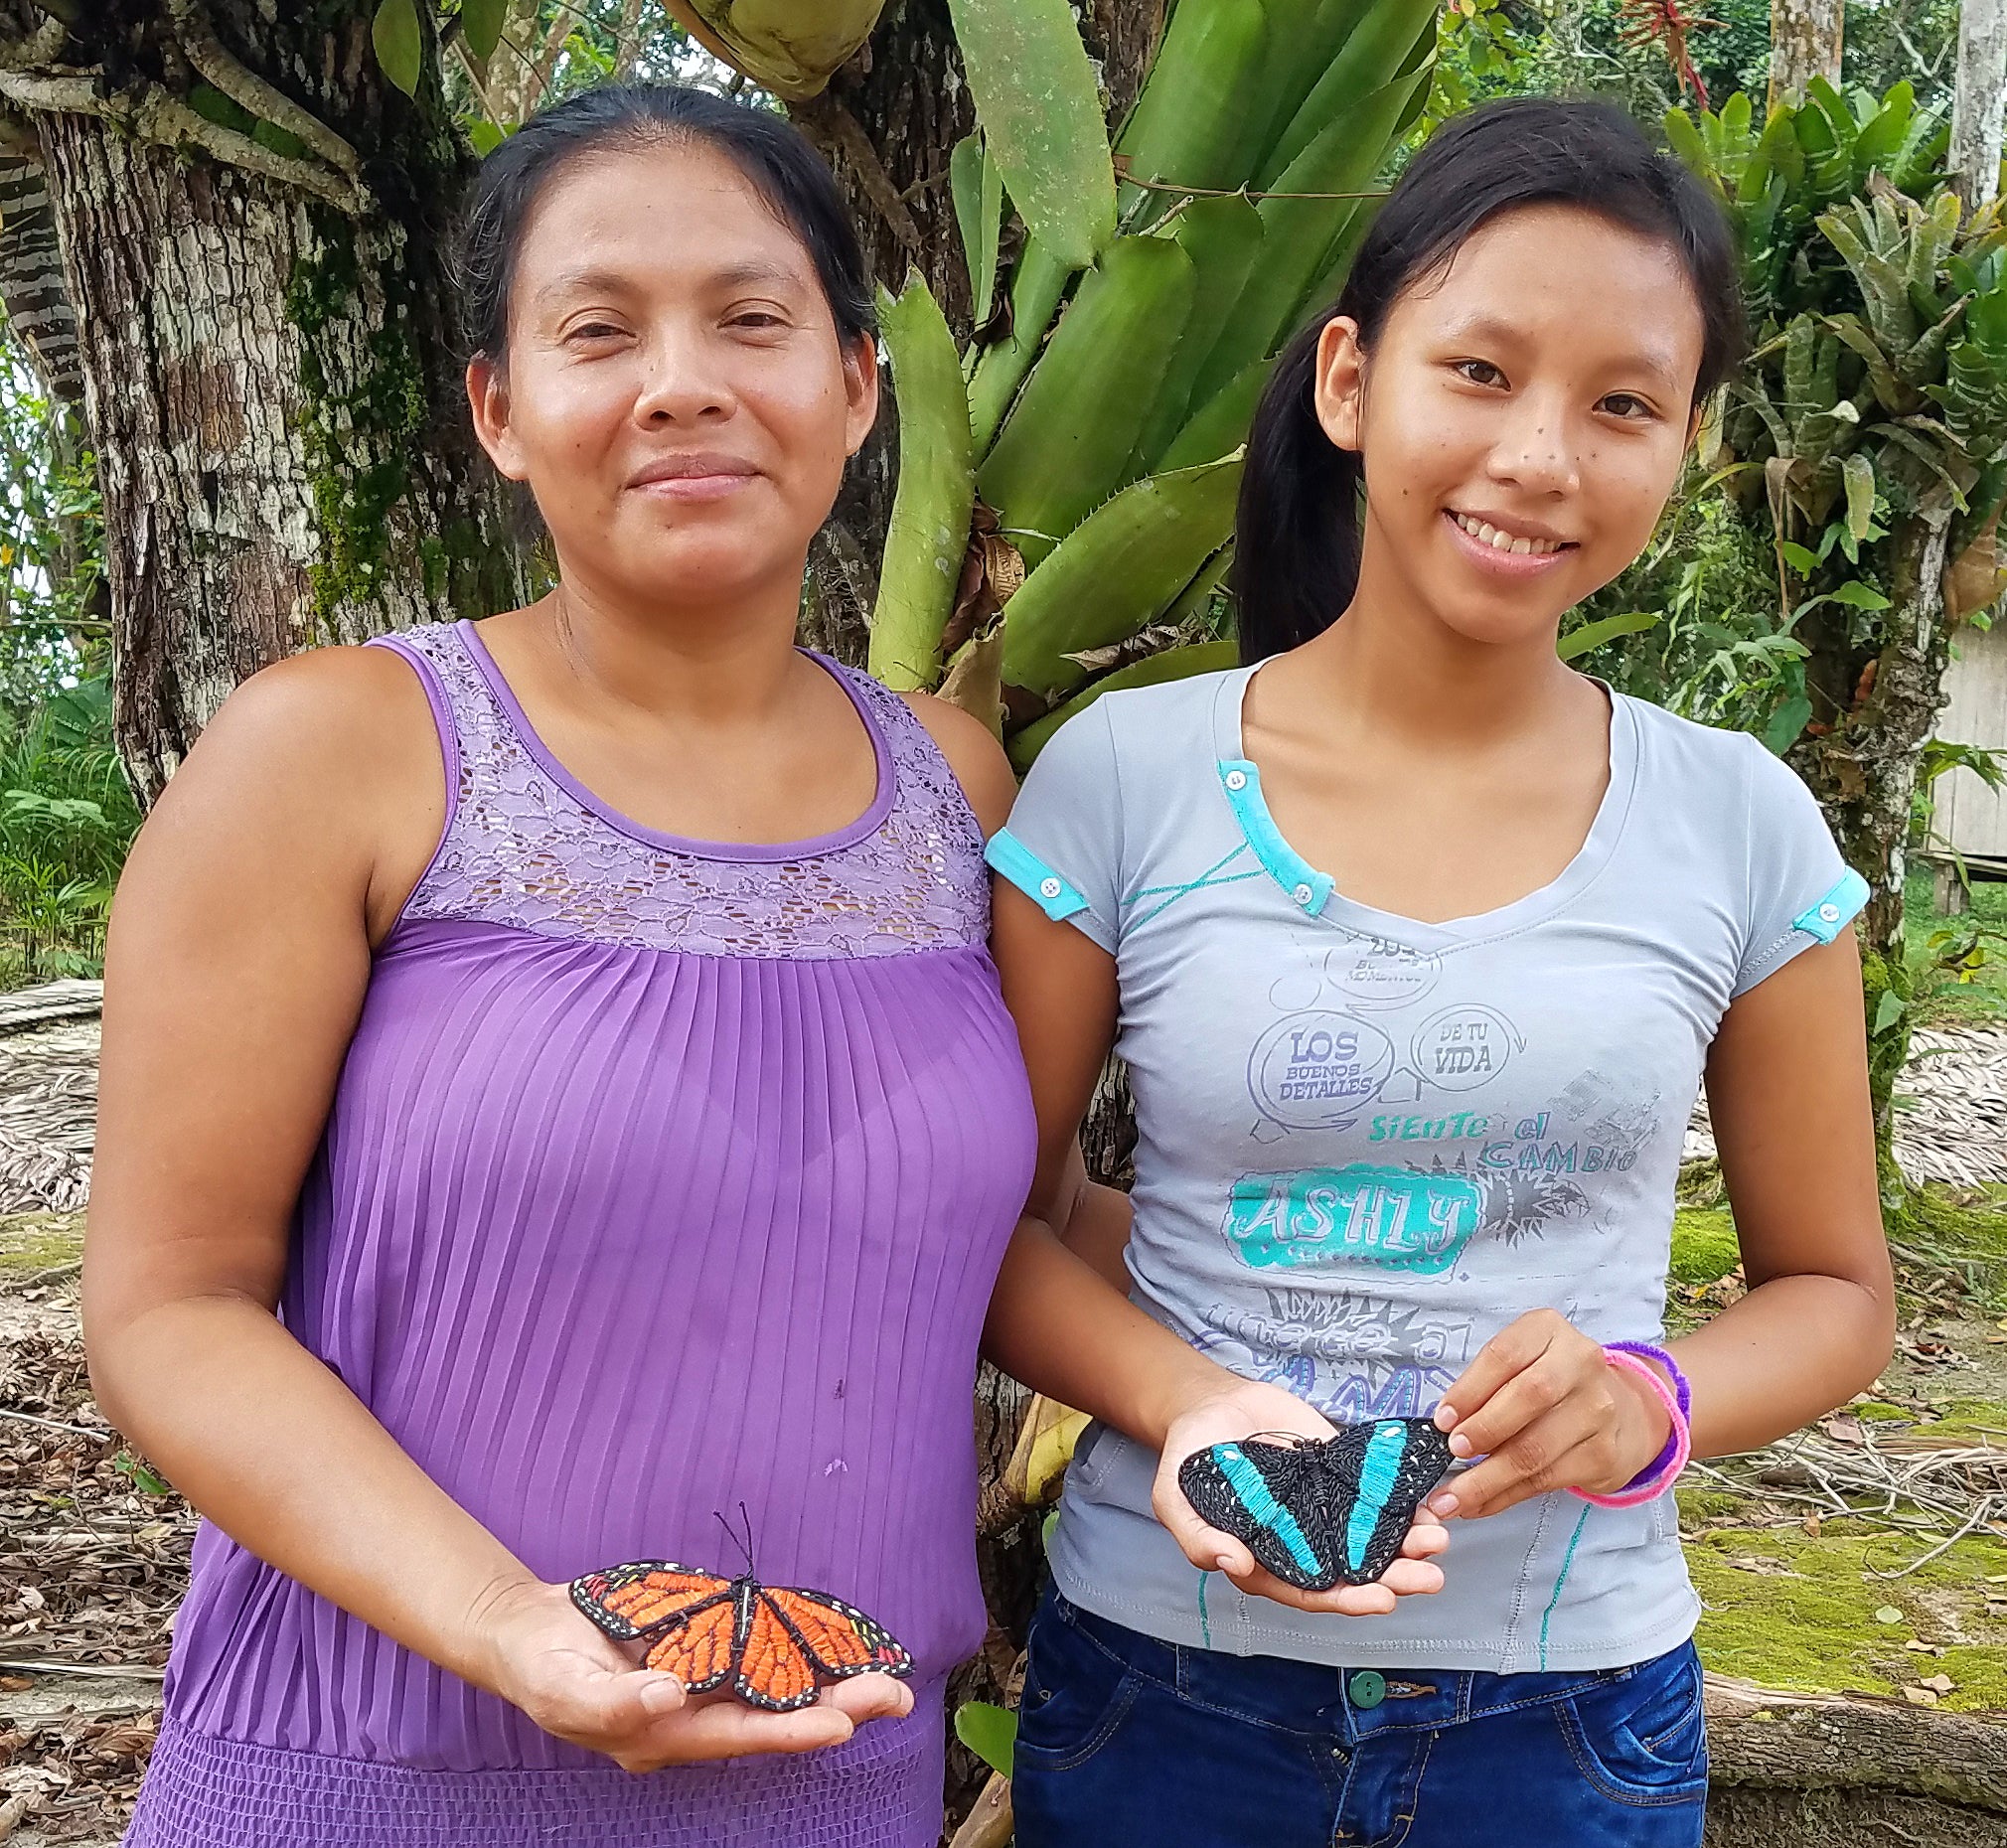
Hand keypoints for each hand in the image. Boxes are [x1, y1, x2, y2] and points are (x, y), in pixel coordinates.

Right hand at [468, 1577, 912, 1770]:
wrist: (529, 1633)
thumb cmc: (542, 1667)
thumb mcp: (562, 1688)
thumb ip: (614, 1701)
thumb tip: (669, 1695)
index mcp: (662, 1735)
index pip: (736, 1734)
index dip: (788, 1731)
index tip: (839, 1725)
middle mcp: (693, 1717)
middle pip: (773, 1716)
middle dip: (837, 1708)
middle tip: (896, 1697)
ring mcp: (702, 1684)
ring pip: (779, 1687)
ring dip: (834, 1681)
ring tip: (890, 1677)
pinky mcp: (704, 1650)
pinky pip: (761, 1654)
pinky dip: (803, 1651)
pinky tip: (841, 1644)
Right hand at [1153, 1376, 1447, 1616]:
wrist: (1208, 1404)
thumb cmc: (1187, 1458)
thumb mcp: (1175, 1499)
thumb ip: (1199, 1536)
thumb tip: (1234, 1565)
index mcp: (1267, 1561)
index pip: (1312, 1591)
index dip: (1348, 1599)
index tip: (1384, 1599)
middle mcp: (1304, 1542)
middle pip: (1355, 1571)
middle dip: (1396, 1576)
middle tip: (1431, 1576)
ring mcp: (1325, 1508)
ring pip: (1373, 1536)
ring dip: (1407, 1542)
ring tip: (1437, 1539)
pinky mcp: (1339, 1474)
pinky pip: (1375, 1492)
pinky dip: (1401, 1500)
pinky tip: (1426, 1502)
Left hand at [1427, 1310, 1671, 1520]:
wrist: (1621, 1410)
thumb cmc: (1550, 1380)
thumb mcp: (1519, 1362)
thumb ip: (1485, 1384)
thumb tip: (1446, 1425)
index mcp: (1548, 1331)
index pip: (1505, 1355)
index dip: (1470, 1389)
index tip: (1443, 1419)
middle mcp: (1581, 1364)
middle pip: (1529, 1397)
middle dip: (1484, 1429)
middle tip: (1452, 1451)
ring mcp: (1598, 1410)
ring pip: (1536, 1450)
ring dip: (1486, 1479)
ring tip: (1451, 1498)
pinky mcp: (1603, 1455)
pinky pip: (1545, 1481)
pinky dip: (1504, 1497)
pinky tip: (1478, 1504)